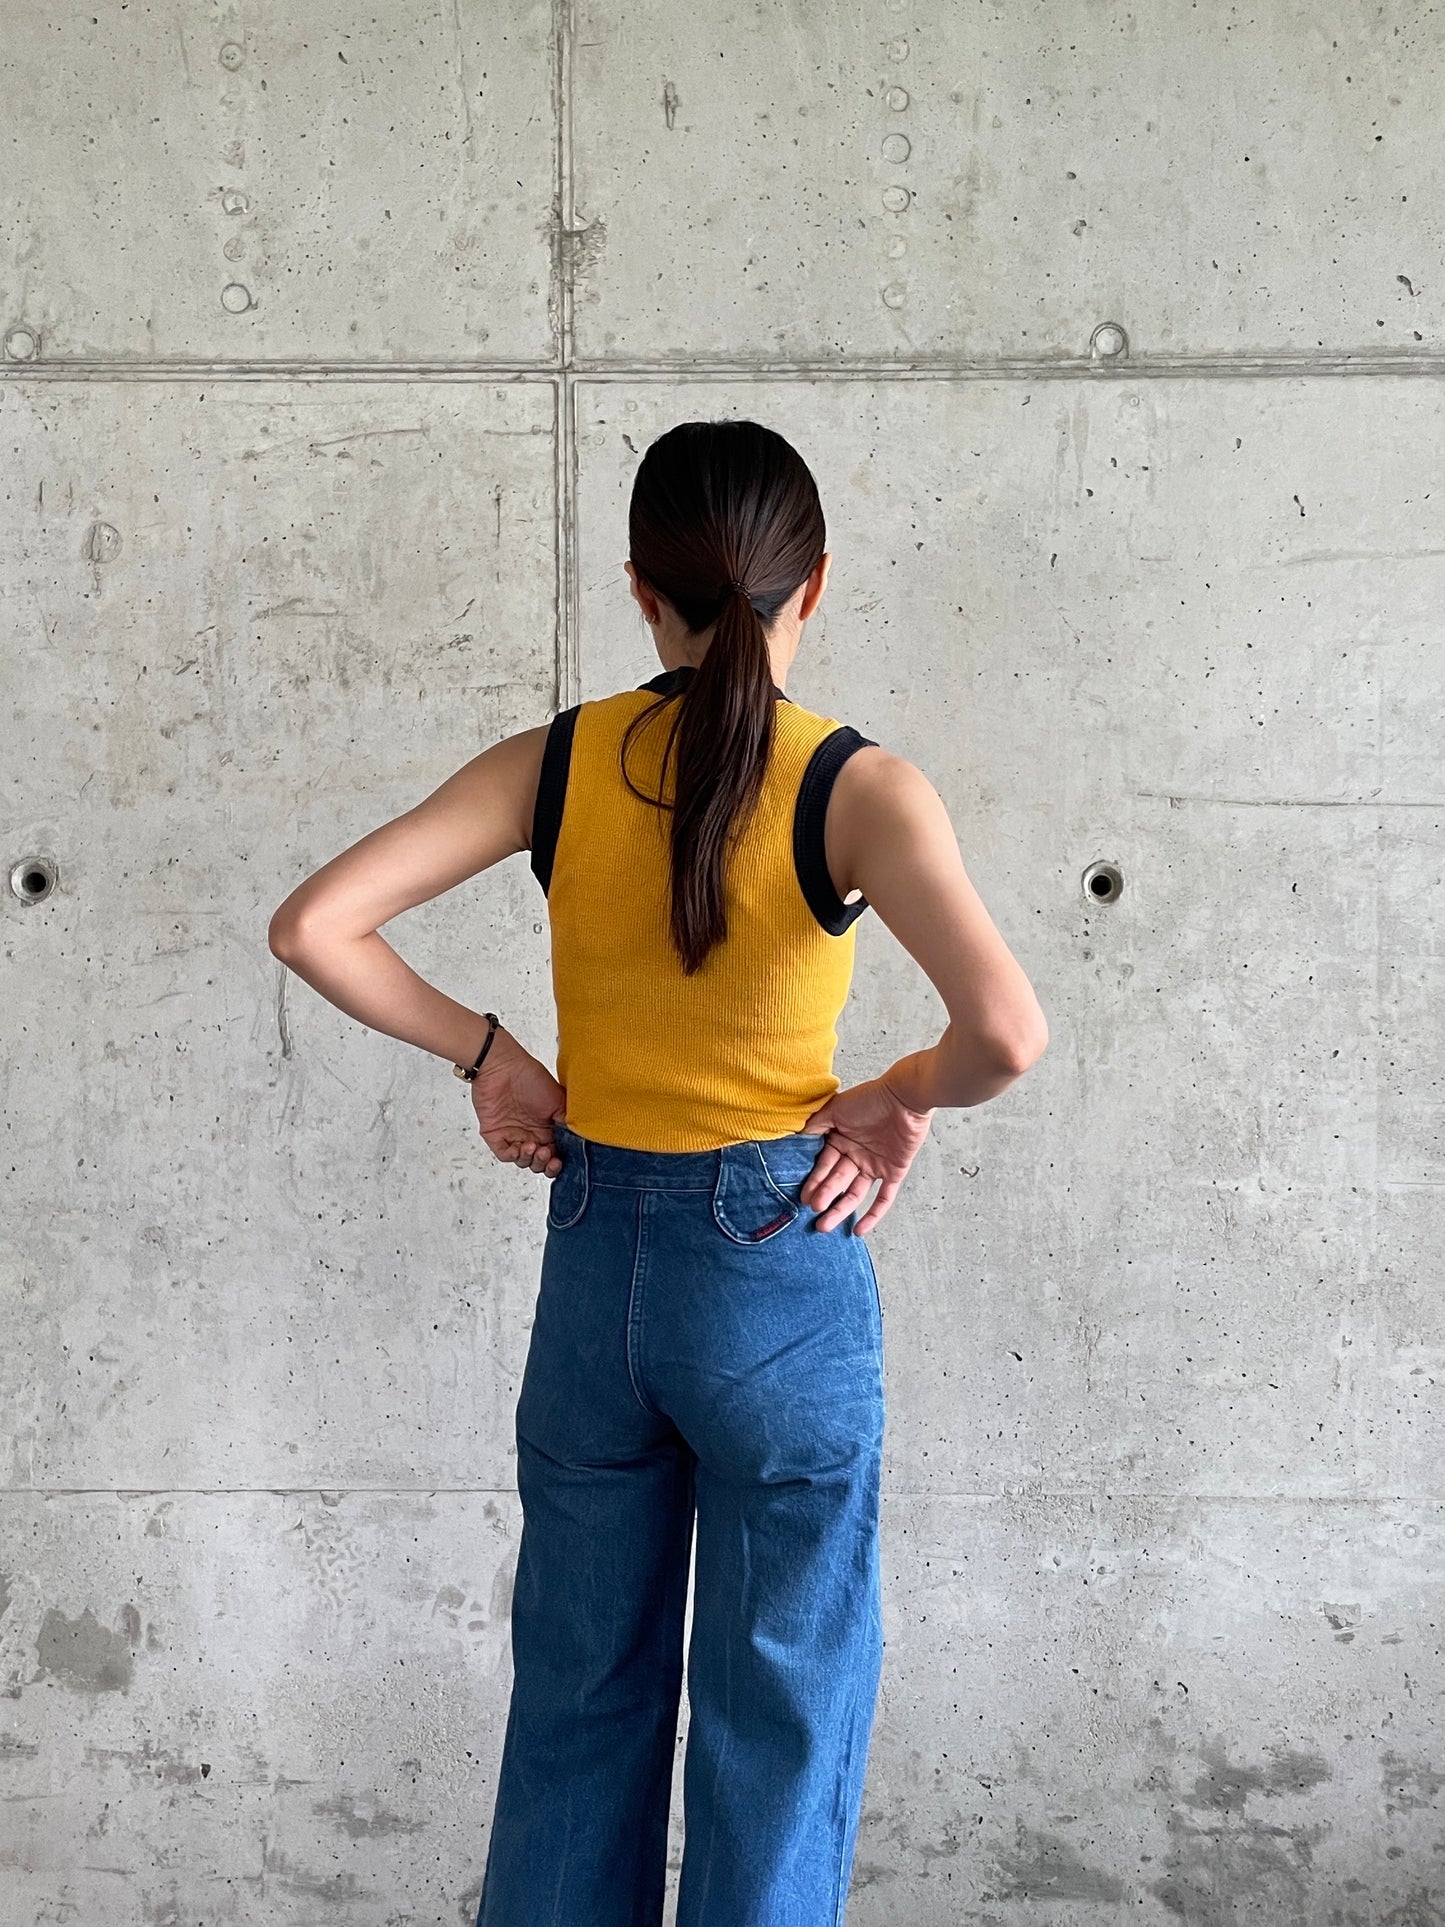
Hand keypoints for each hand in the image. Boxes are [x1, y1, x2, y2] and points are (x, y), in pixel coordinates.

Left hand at [469, 1026, 566, 1175]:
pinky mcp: (497, 1135)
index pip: (556, 1152)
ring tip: (534, 1147)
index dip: (559, 1161)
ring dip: (531, 1160)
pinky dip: (514, 1156)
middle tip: (548, 1155)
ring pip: (524, 1161)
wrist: (503, 1068)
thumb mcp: (558, 1101)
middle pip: (540, 1162)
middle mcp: (532, 1133)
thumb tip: (578, 1142)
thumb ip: (567, 1123)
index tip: (562, 1160)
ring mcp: (514, 1135)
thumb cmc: (530, 1077)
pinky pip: (505, 1155)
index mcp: (548, 1127)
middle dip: (545, 1165)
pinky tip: (520, 1148)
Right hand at [799, 1071, 935, 1234]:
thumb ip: (816, 1125)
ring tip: (825, 1225)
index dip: (814, 1181)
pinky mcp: (895, 1171)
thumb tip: (796, 1139)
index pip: (824, 1165)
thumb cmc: (870, 1099)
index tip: (802, 1196)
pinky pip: (884, 1198)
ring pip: (855, 1193)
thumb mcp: (836, 1109)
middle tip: (813, 1209)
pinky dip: (873, 1215)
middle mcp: (856, 1154)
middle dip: (825, 1196)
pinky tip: (860, 1231)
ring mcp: (875, 1164)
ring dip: (841, 1209)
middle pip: (838, 1181)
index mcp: (841, 1140)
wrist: (905, 1097)